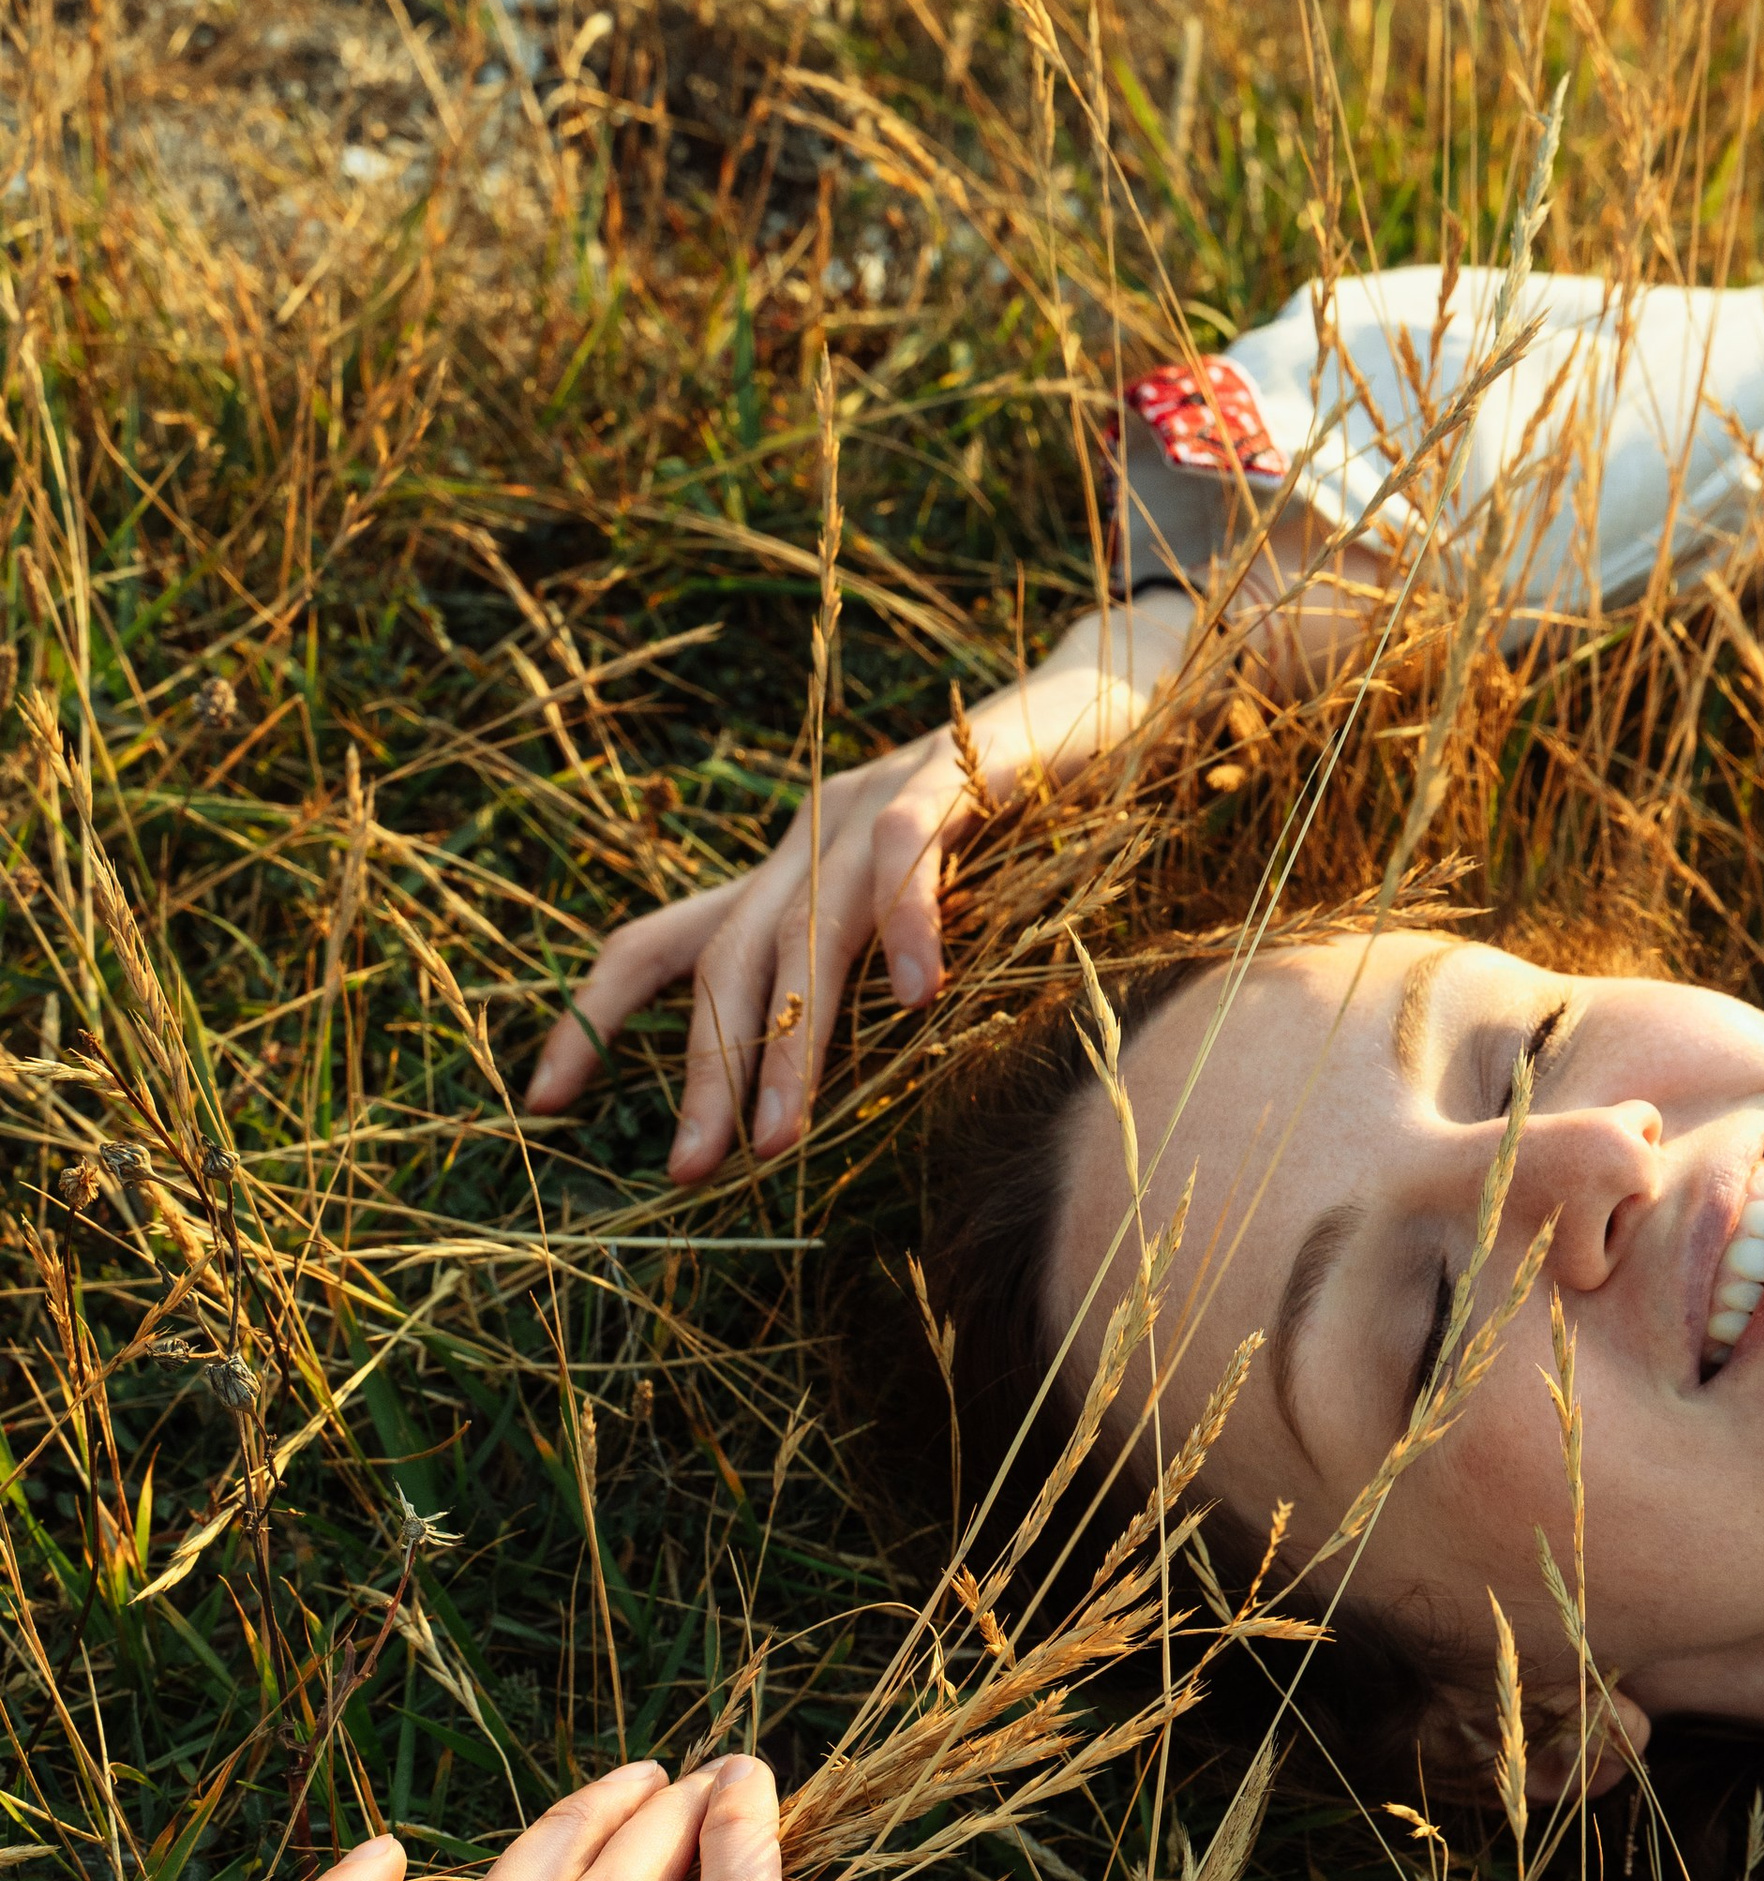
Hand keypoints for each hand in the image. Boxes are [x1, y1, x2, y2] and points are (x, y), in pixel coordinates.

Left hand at [524, 598, 1194, 1179]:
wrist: (1102, 709)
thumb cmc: (1019, 840)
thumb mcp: (917, 923)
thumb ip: (861, 987)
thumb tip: (809, 1098)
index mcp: (783, 877)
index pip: (655, 945)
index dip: (590, 1017)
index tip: (543, 1102)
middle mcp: (806, 836)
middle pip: (724, 961)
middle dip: (705, 1072)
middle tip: (693, 1171)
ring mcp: (870, 802)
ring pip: (807, 929)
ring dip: (793, 1041)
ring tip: (785, 1137)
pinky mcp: (952, 774)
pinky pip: (908, 852)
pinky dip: (907, 925)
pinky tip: (920, 1001)